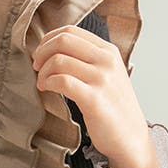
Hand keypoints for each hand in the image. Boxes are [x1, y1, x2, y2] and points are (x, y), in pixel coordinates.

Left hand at [31, 24, 164, 167]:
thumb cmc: (113, 106)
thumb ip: (87, 58)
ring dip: (43, 72)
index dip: (49, 40)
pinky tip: (46, 89)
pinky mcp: (94, 99)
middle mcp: (107, 61)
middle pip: (63, 41)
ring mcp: (102, 79)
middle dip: (42, 52)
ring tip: (42, 83)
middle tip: (36, 67)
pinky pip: (62, 81)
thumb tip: (52, 48)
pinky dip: (47, 83)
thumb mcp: (108, 73)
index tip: (41, 54)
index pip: (71, 30)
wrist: (130, 137)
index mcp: (108, 51)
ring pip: (59, 60)